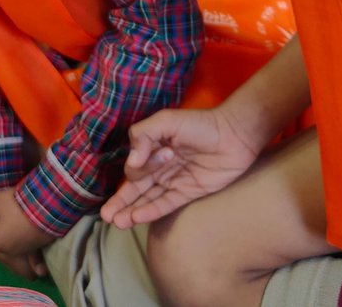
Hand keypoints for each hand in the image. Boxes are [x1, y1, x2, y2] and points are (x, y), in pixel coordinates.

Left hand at [0, 188, 53, 278]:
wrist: (50, 207)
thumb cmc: (18, 204)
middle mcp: (6, 252)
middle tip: (2, 215)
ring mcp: (21, 253)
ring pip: (9, 253)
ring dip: (9, 244)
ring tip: (13, 228)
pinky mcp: (35, 250)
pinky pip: (25, 257)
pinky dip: (26, 256)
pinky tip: (28, 248)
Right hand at [100, 106, 262, 228]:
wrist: (235, 135)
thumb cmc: (201, 123)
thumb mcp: (168, 120)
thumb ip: (144, 135)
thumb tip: (132, 161)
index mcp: (154, 147)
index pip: (135, 164)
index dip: (138, 165)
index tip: (150, 158)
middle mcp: (161, 166)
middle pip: (135, 187)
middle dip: (120, 201)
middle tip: (106, 215)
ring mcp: (174, 180)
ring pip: (147, 199)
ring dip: (131, 211)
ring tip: (116, 222)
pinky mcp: (189, 192)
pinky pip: (166, 205)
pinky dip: (150, 212)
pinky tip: (136, 218)